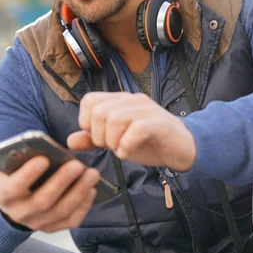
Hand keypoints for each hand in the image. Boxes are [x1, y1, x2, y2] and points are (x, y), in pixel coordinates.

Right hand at [0, 145, 99, 232]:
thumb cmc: (5, 179)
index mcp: (5, 195)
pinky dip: (84, 206)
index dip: (29, 174)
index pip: (16, 187)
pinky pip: (71, 221)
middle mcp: (22, 212)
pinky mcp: (54, 227)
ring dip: (79, 193)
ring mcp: (39, 222)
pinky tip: (92, 189)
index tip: (43, 158)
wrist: (10, 206)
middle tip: (78, 164)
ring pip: (61, 211)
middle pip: (44, 201)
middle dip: (62, 182)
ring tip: (92, 173)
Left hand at [68, 92, 196, 171]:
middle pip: (99, 111)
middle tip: (109, 146)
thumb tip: (70, 141)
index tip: (96, 138)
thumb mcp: (116, 141)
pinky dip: (126, 145)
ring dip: (112, 141)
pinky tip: (128, 152)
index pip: (89, 100)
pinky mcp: (159, 123)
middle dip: (99, 135)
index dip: (86, 122)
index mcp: (119, 101)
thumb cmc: (148, 142)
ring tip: (120, 149)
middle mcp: (131, 100)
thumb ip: (93, 139)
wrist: (182, 148)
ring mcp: (146, 109)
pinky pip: (136, 129)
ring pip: (115, 118)